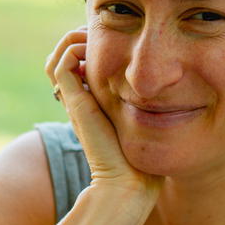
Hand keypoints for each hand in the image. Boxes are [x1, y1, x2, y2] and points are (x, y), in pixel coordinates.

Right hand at [45, 28, 161, 224]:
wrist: (127, 185)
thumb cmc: (142, 164)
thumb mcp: (146, 129)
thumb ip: (149, 113)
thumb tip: (167, 94)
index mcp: (93, 106)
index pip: (78, 68)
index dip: (92, 49)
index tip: (119, 45)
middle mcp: (79, 101)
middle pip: (62, 60)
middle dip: (82, 41)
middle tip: (107, 39)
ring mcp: (75, 102)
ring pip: (56, 58)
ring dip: (74, 42)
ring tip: (97, 42)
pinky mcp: (77, 103)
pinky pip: (61, 64)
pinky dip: (73, 50)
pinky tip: (96, 55)